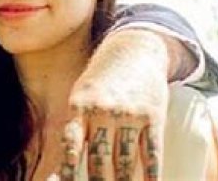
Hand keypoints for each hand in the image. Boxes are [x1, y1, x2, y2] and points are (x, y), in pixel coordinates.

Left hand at [58, 30, 168, 179]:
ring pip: (126, 163)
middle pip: (100, 160)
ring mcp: (129, 114)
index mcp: (80, 107)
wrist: (134, 49)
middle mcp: (103, 111)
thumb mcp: (81, 96)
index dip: (68, 170)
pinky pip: (152, 154)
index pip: (71, 145)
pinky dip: (151, 176)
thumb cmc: (101, 80)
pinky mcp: (153, 117)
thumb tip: (64, 169)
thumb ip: (76, 128)